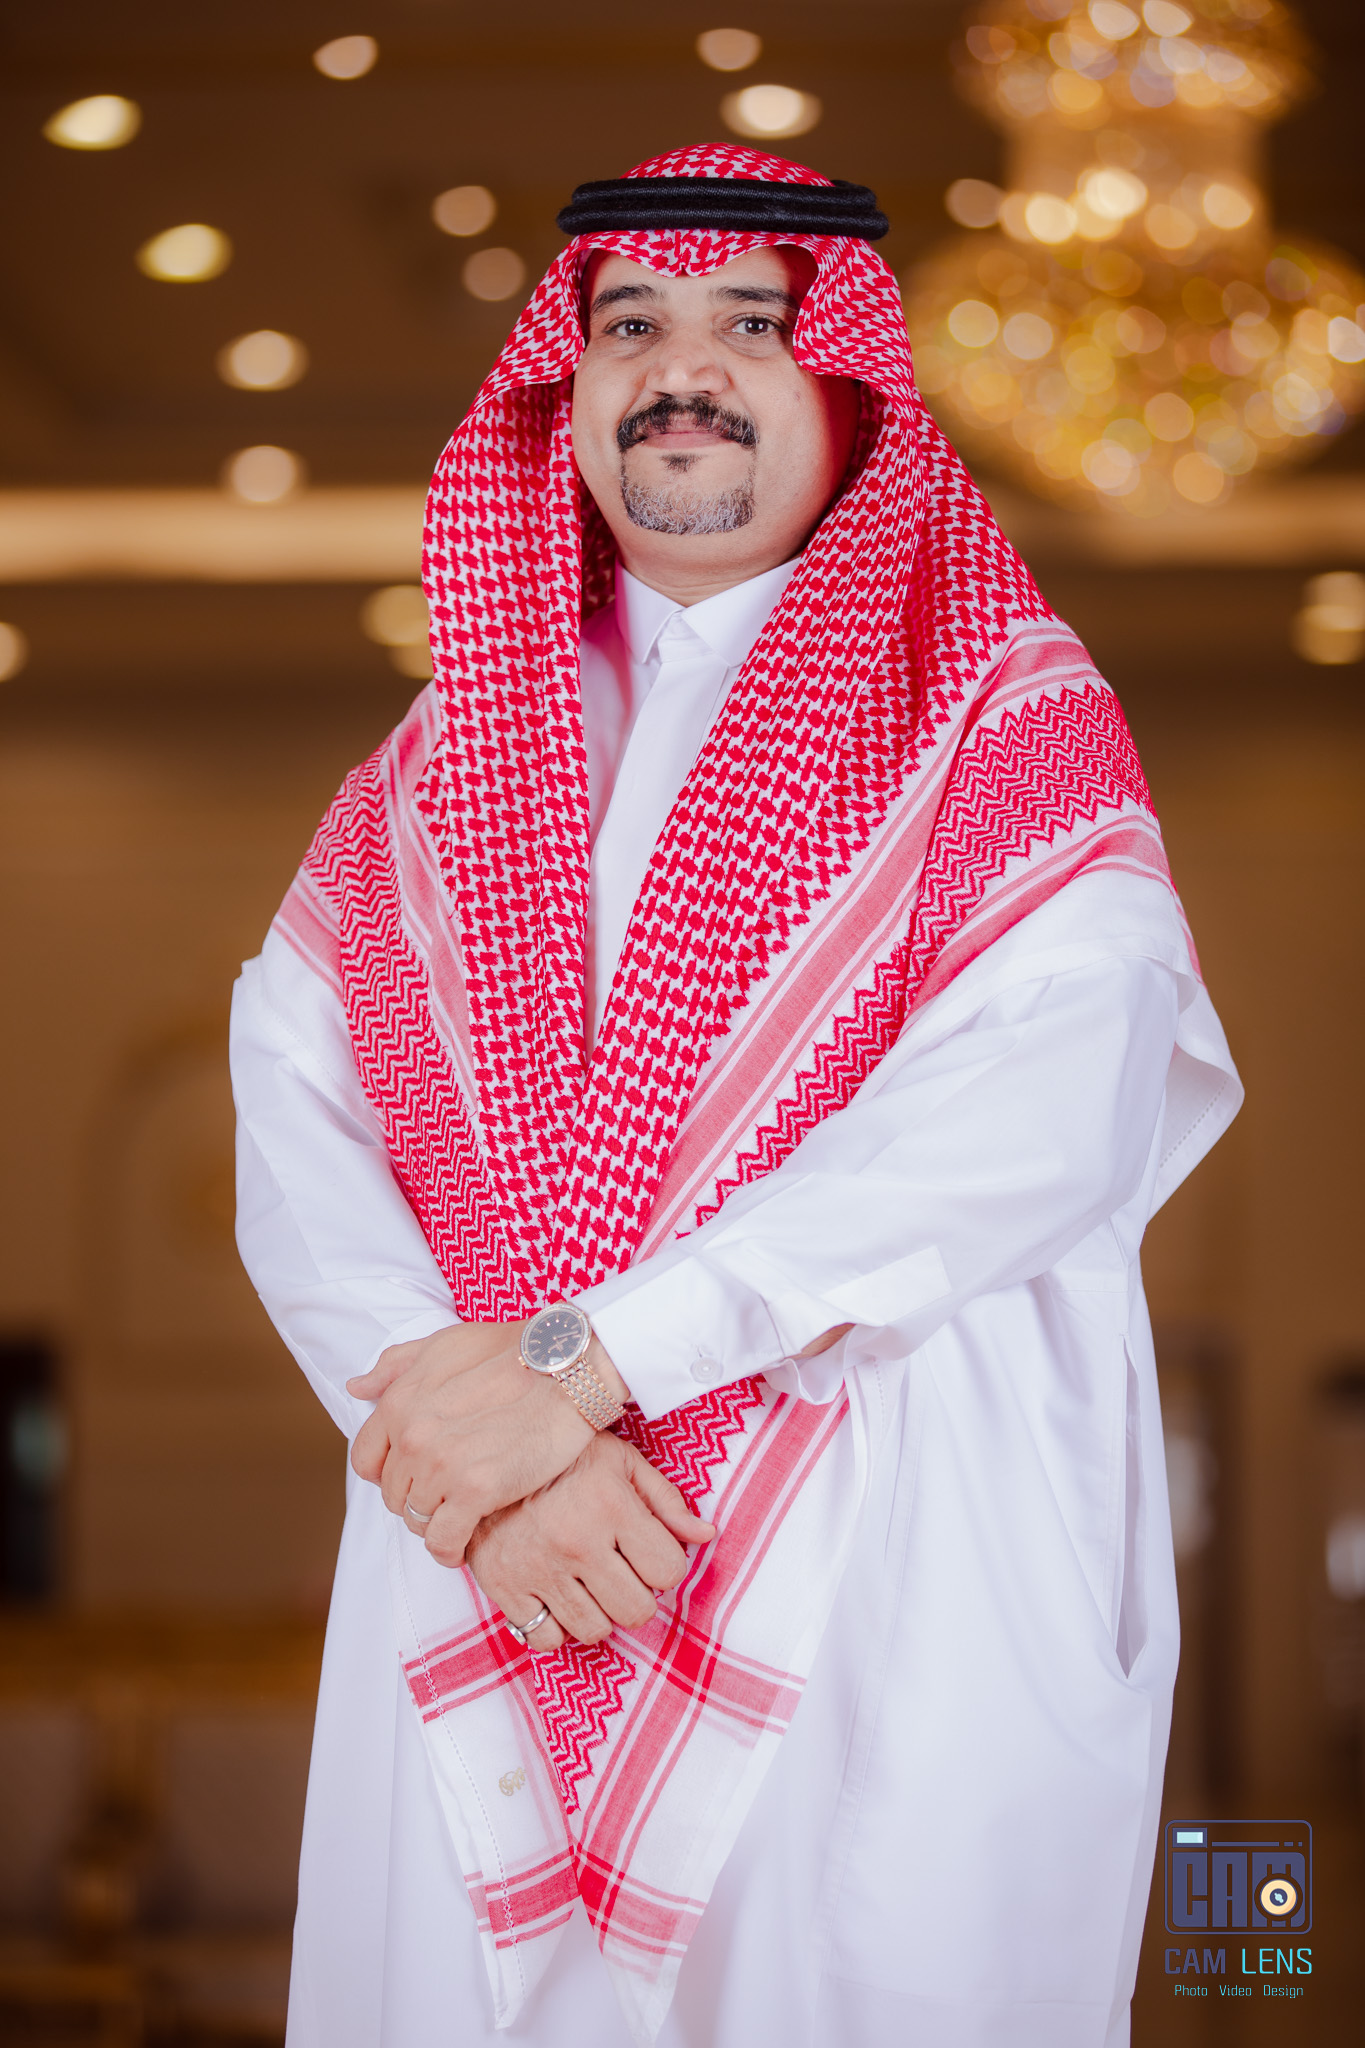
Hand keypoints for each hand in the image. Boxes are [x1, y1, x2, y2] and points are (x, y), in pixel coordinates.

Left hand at [346, 1322, 628, 1568]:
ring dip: (435, 1522)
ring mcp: (441, 1465)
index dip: (388, 1473)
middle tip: (447, 1496)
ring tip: (459, 1516)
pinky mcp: (475, 1490)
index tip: (414, 1476)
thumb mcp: (445, 1343)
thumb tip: (357, 1387)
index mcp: (399, 1402)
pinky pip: (443, 1540)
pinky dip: (449, 1549)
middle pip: (394, 1494)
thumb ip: (396, 1366)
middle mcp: (412, 1435)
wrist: (569, 1367)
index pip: (366, 1460)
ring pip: (416, 1519)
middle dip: (417, 1497)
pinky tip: (462, 1546)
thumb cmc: (513, 1349)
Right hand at [465, 1431, 715, 1650]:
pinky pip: (545, 1639)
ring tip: (591, 1585)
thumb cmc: (561, 1459)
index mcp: (611, 1506)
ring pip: (595, 1630)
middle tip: (622, 1575)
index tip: (648, 1554)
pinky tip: (558, 1598)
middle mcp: (577, 1541)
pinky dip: (556, 1627)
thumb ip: (665, 1499)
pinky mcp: (504, 1587)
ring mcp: (539, 1569)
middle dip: (637, 1596)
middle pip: (636, 1610)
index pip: (668, 1570)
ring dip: (600, 1614)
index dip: (665, 1566)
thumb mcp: (620, 1461)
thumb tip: (706, 1535)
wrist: (482, 1456)